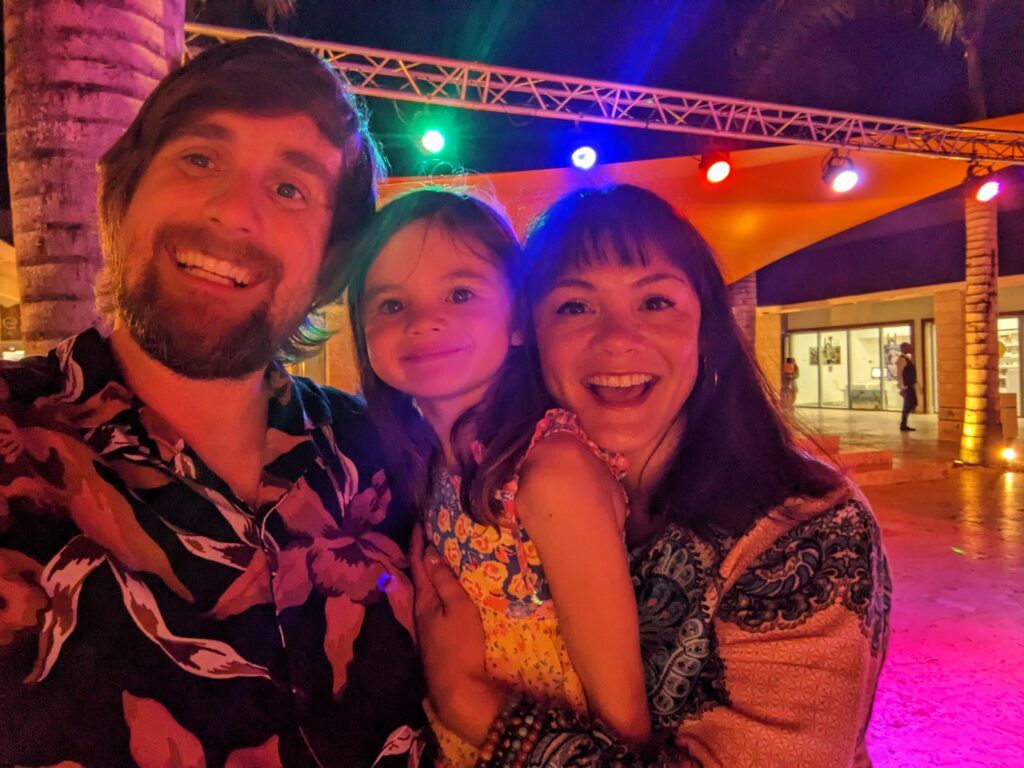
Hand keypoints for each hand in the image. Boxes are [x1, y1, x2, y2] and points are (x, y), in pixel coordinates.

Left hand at [410, 525, 504, 745]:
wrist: (460, 691)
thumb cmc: (460, 646)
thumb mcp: (457, 608)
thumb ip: (444, 581)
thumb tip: (430, 551)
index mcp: (424, 600)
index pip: (417, 564)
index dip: (417, 542)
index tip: (420, 522)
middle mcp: (420, 611)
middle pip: (418, 577)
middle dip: (421, 555)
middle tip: (430, 533)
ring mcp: (427, 627)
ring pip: (426, 591)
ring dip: (429, 572)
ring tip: (438, 555)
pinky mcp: (436, 638)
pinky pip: (434, 603)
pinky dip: (437, 589)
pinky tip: (444, 590)